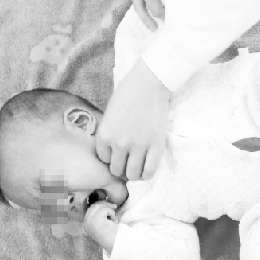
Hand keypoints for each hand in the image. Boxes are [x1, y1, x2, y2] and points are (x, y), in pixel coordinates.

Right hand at [83, 202, 117, 252]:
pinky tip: (113, 222)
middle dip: (105, 205)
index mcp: (86, 223)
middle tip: (114, 208)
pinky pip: (104, 210)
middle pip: (94, 205)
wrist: (117, 244)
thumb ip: (100, 212)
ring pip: (99, 206)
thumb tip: (104, 200)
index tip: (110, 207)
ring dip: (109, 210)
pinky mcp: (95, 221)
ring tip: (112, 219)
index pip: (90, 208)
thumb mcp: (104, 221)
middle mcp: (85, 223)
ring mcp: (89, 222)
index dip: (100, 205)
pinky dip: (111, 214)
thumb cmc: (112, 233)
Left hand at [96, 59, 170, 180]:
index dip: (110, 159)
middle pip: (116, 170)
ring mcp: (138, 146)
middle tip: (127, 163)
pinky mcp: (155, 146)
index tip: (116, 156)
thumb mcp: (109, 115)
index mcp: (105, 135)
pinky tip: (146, 169)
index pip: (103, 159)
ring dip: (133, 174)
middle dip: (121, 168)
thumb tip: (110, 151)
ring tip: (137, 167)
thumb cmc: (127, 94)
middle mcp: (119, 143)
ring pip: (132, 174)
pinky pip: (149, 171)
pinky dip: (147, 174)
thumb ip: (108, 133)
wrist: (149, 84)